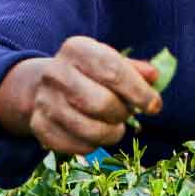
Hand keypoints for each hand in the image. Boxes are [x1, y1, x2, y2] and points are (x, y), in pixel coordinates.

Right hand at [0, 35, 164, 156]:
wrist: (44, 86)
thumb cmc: (89, 73)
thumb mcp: (110, 61)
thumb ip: (134, 69)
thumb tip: (154, 76)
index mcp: (76, 49)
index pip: (113, 71)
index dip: (139, 92)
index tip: (154, 106)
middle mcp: (55, 72)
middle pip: (102, 103)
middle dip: (123, 114)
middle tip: (128, 114)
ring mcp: (44, 100)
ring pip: (90, 130)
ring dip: (111, 134)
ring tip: (115, 127)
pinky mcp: (39, 126)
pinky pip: (76, 146)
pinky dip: (93, 146)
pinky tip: (94, 135)